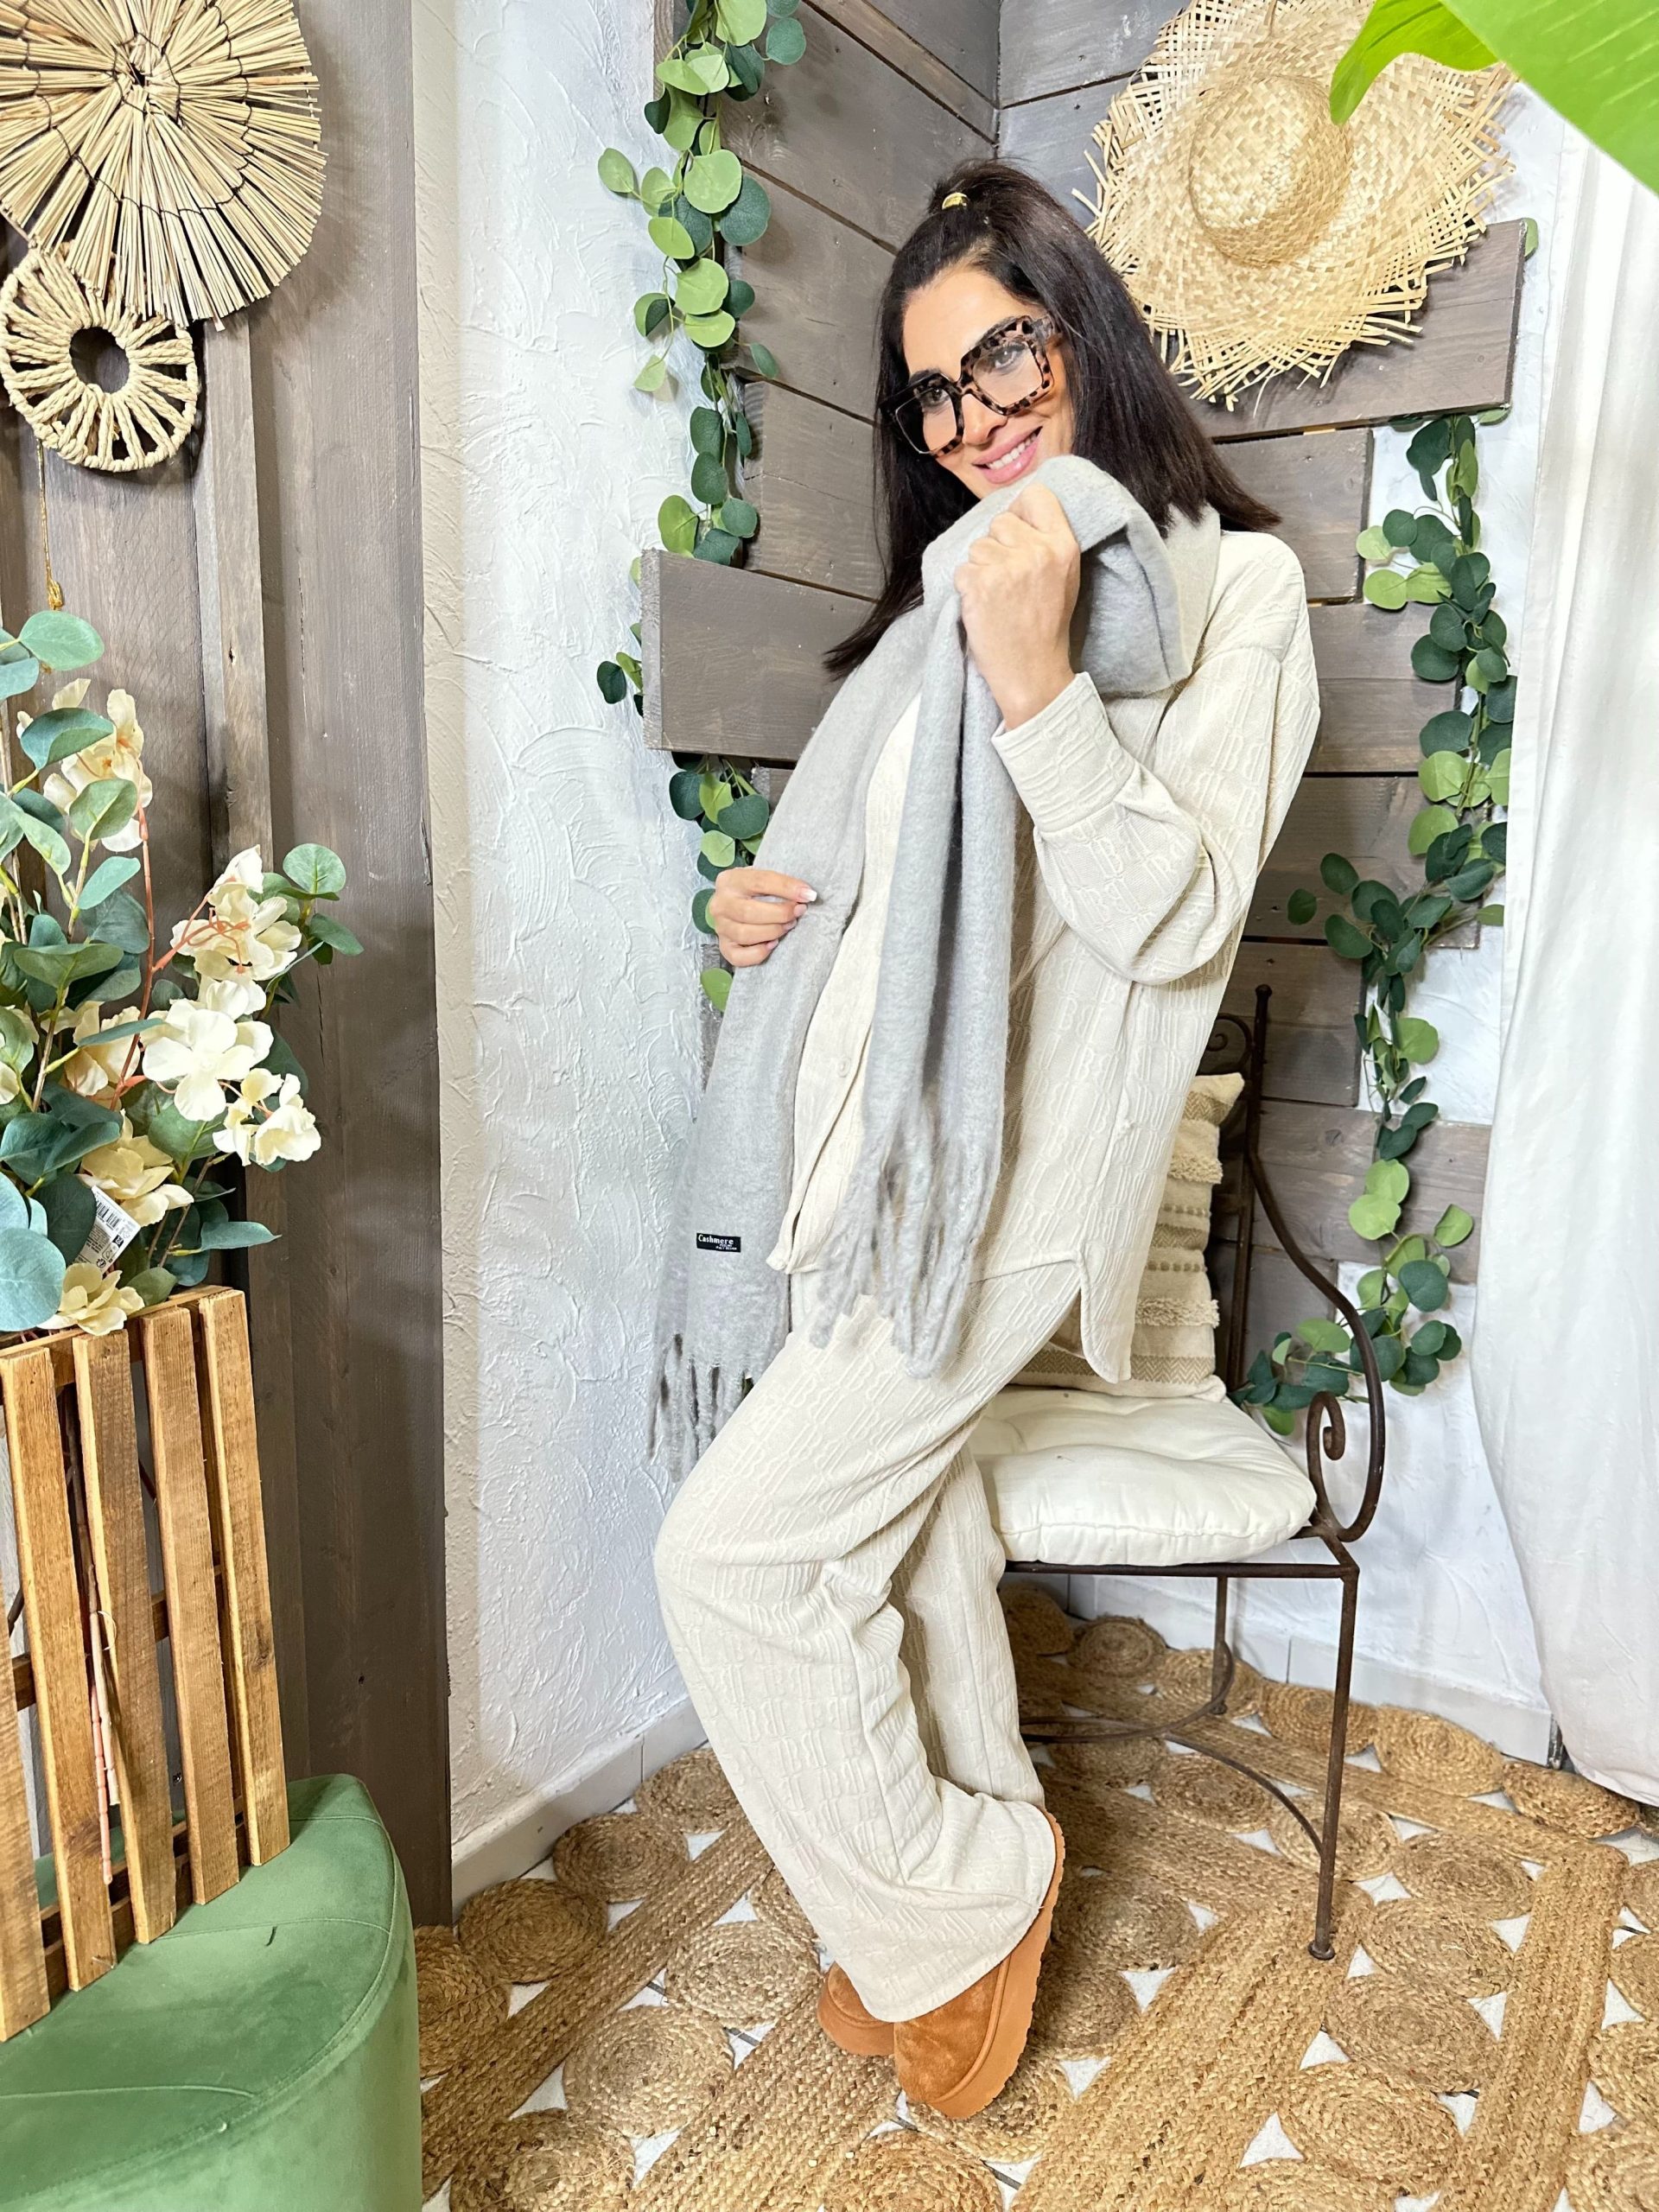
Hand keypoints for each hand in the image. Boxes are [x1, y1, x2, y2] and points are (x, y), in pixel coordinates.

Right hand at [709, 865, 815, 967]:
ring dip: (773, 932)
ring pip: (745, 934)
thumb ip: (780, 884)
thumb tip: (806, 895)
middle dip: (780, 914)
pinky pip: (738, 956)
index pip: (760, 881)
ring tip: (788, 926)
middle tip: (798, 913)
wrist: (736, 902)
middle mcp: (720, 904)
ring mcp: (720, 927)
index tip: (808, 894)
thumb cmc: (754, 891)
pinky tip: (772, 945)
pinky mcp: (724, 946)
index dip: (787, 888)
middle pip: (749, 912)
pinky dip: (758, 953)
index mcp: (730, 880)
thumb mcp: (763, 879)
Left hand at [954, 481, 1080, 728]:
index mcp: (1063, 545)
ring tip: (998, 598)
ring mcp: (1007, 566)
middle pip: (1000, 522)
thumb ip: (1046, 542)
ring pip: (977, 547)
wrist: (1032, 673)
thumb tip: (1017, 511)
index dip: (1020, 511)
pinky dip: (967, 589)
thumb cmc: (1046, 627)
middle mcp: (1037, 550)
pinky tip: (985, 608)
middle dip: (998, 546)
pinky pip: (962, 570)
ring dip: (980, 570)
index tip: (1017, 533)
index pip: (1036, 495)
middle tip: (1009, 581)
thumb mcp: (1064, 577)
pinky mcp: (980, 583)